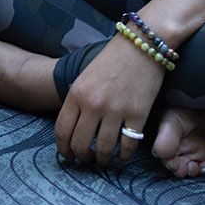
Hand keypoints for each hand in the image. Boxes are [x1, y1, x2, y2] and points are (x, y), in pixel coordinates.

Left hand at [54, 34, 163, 166]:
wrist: (142, 43)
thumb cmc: (114, 58)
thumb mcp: (85, 76)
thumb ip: (77, 100)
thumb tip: (73, 127)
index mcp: (76, 94)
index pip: (62, 131)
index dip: (63, 149)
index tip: (68, 156)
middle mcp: (93, 104)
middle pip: (80, 144)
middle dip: (82, 158)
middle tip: (87, 160)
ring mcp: (116, 110)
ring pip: (104, 149)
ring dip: (104, 160)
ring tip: (105, 161)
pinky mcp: (138, 114)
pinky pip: (128, 145)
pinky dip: (125, 155)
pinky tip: (124, 154)